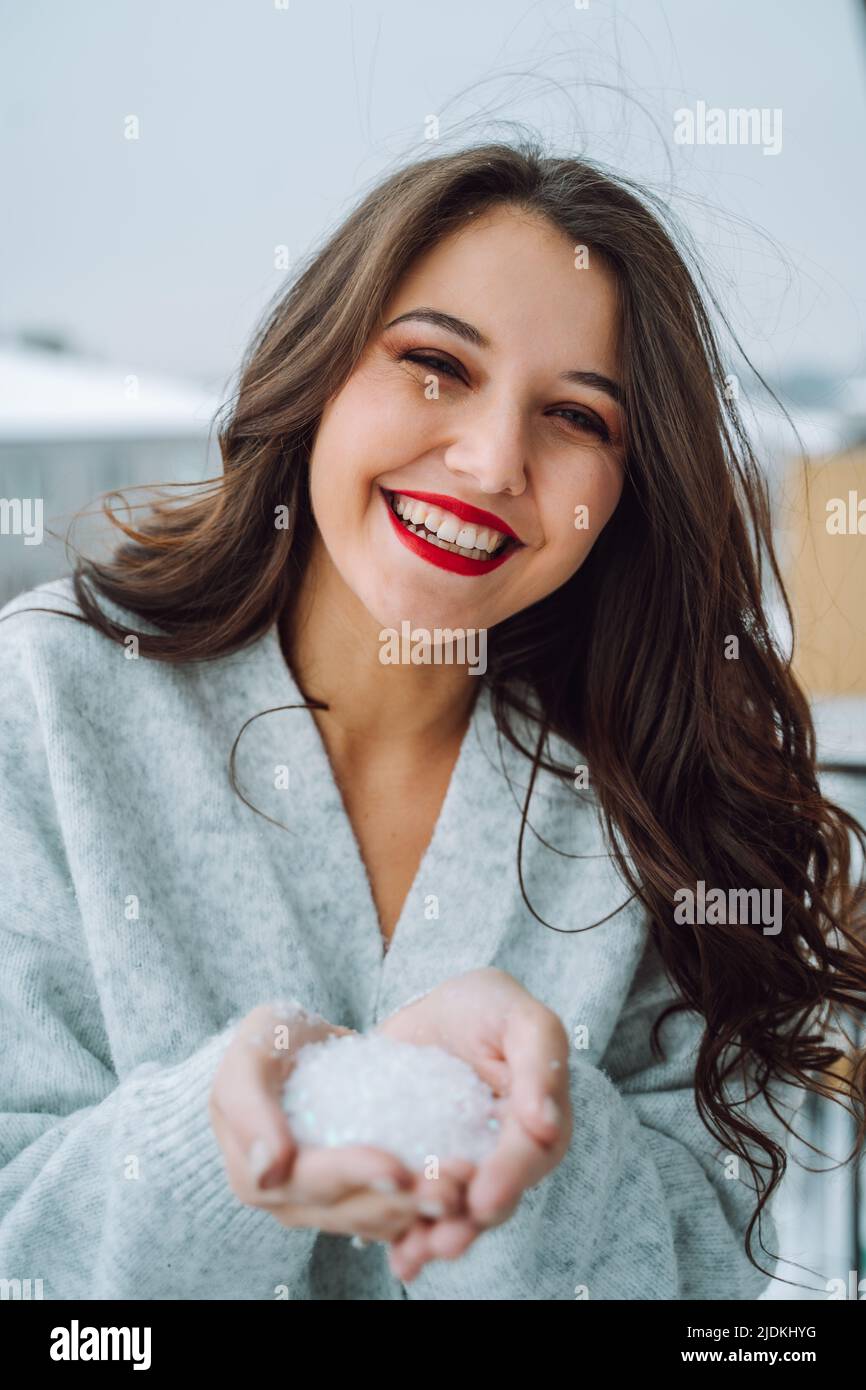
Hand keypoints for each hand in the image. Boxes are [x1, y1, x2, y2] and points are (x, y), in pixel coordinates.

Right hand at [209, 1001, 469, 1242]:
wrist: (290, 1048)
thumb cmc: (267, 1044)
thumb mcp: (249, 1057)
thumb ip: (251, 1109)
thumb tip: (269, 1171)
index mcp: (255, 1176)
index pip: (309, 1182)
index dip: (354, 1176)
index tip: (397, 1170)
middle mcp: (291, 1202)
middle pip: (351, 1209)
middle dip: (403, 1200)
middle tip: (450, 1186)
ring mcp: (327, 1204)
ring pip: (380, 1217)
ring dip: (423, 1207)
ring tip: (465, 1185)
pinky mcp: (360, 1196)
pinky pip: (396, 1210)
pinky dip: (428, 1202)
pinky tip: (464, 1186)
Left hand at [374, 968, 571, 1280]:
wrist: (435, 1009)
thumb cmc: (489, 1007)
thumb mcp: (522, 1019)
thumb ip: (541, 1064)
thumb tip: (546, 1127)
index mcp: (538, 1124)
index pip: (527, 1156)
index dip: (507, 1179)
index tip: (483, 1201)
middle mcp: (502, 1156)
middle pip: (491, 1197)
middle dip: (466, 1223)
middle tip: (443, 1241)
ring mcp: (460, 1166)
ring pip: (453, 1211)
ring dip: (434, 1237)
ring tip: (412, 1255)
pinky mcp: (419, 1167)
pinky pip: (414, 1202)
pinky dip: (402, 1230)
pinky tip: (389, 1251)